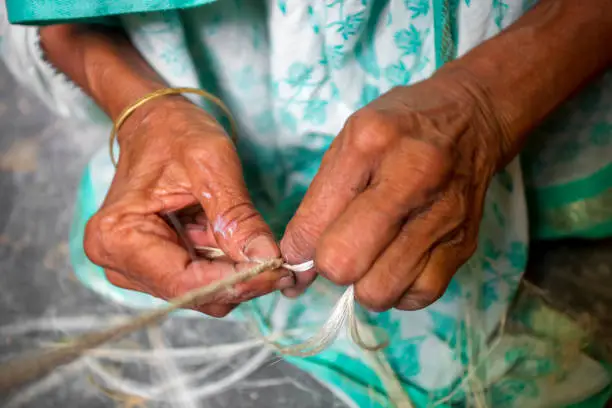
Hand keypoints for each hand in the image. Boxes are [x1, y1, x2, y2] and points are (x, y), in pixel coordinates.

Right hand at [84, 97, 292, 315]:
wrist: (155, 123)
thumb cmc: (173, 133)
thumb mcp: (211, 165)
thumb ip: (236, 216)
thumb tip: (266, 258)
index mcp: (118, 237)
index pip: (184, 281)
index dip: (236, 282)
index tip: (278, 271)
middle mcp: (118, 261)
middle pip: (192, 293)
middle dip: (241, 281)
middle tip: (282, 262)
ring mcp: (134, 267)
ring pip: (200, 292)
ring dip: (237, 275)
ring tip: (264, 249)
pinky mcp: (154, 266)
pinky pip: (199, 280)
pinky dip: (227, 267)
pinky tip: (244, 245)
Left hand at [281, 71, 508, 310]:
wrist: (471, 117)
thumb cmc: (399, 128)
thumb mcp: (348, 143)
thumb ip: (318, 202)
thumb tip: (297, 266)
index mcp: (369, 143)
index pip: (313, 225)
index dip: (297, 250)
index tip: (300, 254)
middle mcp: (412, 177)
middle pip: (345, 263)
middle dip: (332, 266)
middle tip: (341, 248)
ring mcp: (443, 213)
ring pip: (380, 290)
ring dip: (365, 283)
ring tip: (372, 256)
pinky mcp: (465, 242)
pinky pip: (419, 295)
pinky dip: (400, 290)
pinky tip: (398, 262)